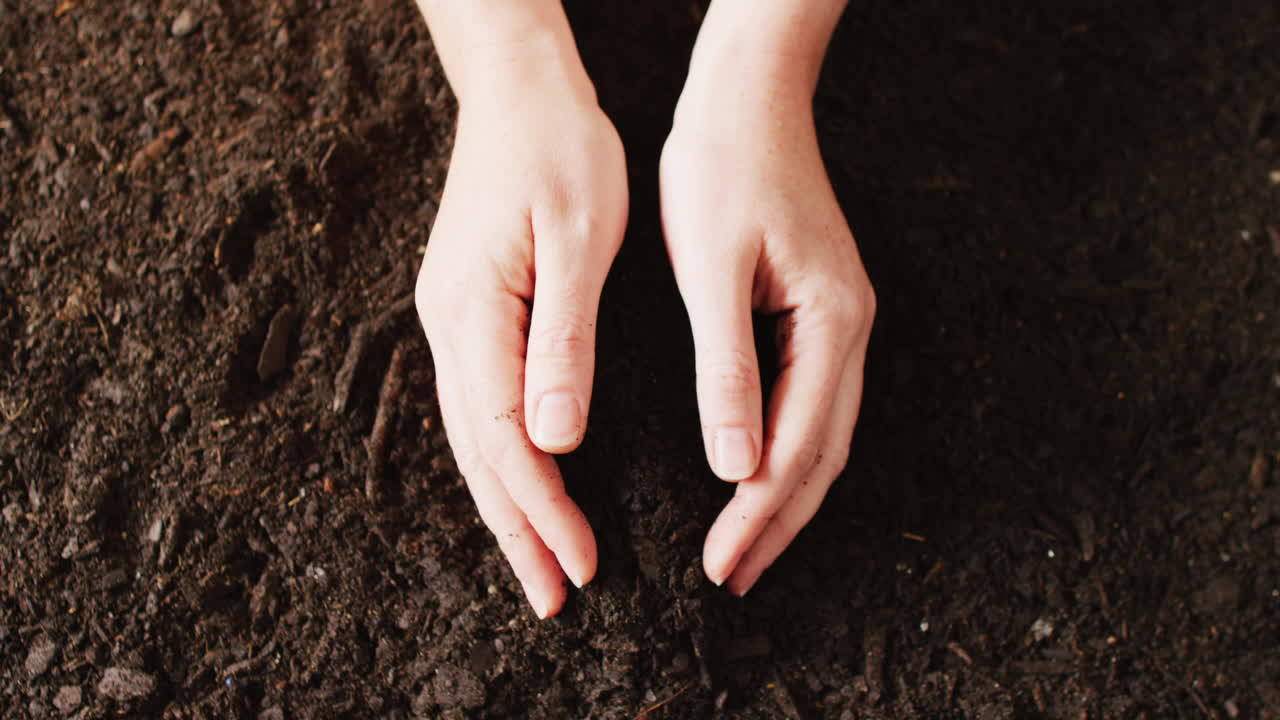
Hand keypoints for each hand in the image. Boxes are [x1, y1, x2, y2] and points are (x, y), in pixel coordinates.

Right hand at [415, 64, 626, 617]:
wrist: (519, 93)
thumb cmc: (560, 152)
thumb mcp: (578, 239)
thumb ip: (564, 341)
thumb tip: (556, 439)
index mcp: (474, 312)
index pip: (505, 439)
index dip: (544, 508)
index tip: (583, 563)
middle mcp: (449, 327)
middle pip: (476, 454)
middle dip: (517, 531)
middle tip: (554, 598)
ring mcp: (451, 321)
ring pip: (471, 438)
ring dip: (506, 506)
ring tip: (538, 565)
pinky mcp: (470, 313)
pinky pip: (477, 407)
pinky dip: (499, 460)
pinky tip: (521, 484)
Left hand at [661, 68, 874, 595]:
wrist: (747, 99)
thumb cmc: (719, 171)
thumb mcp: (711, 270)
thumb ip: (727, 370)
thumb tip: (734, 468)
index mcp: (831, 322)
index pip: (797, 447)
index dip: (758, 514)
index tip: (720, 565)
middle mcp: (850, 329)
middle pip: (824, 455)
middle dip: (778, 524)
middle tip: (733, 580)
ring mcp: (842, 321)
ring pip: (824, 435)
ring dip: (785, 497)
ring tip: (746, 549)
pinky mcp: (821, 312)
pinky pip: (815, 403)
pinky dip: (788, 452)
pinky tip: (758, 475)